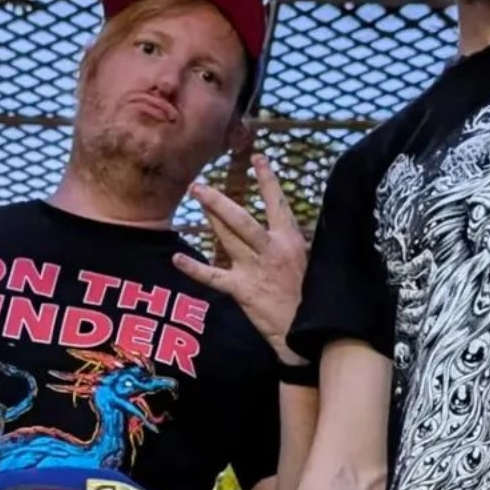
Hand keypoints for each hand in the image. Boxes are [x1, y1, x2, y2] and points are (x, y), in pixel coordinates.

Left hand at [172, 152, 306, 359]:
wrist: (308, 331)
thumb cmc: (312, 298)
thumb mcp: (311, 263)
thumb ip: (296, 243)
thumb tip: (289, 227)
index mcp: (290, 241)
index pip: (277, 203)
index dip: (268, 180)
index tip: (258, 158)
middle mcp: (271, 250)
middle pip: (241, 219)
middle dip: (219, 201)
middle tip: (200, 186)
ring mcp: (255, 269)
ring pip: (228, 238)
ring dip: (211, 218)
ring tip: (197, 199)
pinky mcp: (242, 290)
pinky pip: (214, 277)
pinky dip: (194, 269)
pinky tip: (177, 258)